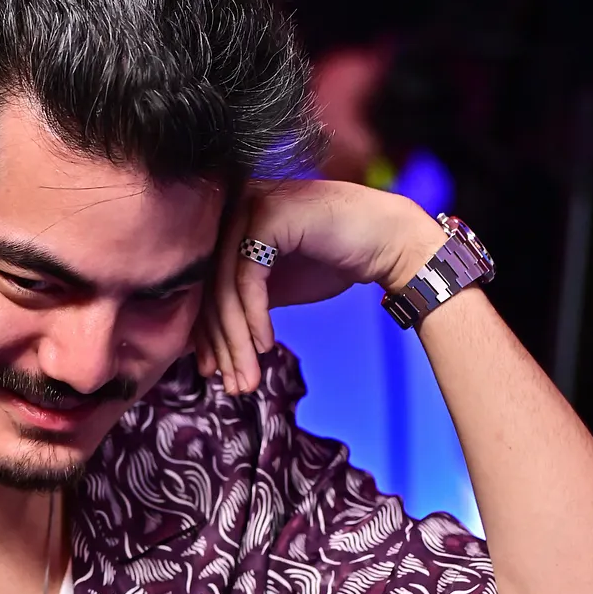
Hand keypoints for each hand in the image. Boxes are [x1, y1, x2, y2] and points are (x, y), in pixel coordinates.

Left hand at [194, 180, 446, 393]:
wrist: (389, 240)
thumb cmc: (334, 261)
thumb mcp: (275, 287)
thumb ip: (240, 304)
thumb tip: (203, 344)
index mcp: (228, 223)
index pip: (205, 285)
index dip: (206, 334)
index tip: (214, 373)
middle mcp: (232, 208)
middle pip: (212, 289)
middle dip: (222, 345)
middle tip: (233, 386)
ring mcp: (248, 207)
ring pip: (227, 288)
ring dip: (237, 341)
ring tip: (247, 378)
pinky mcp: (268, 215)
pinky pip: (248, 278)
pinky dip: (253, 317)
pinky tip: (265, 345)